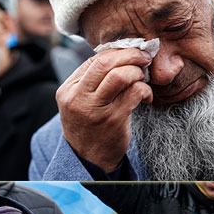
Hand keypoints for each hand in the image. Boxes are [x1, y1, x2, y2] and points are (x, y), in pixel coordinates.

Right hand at [55, 48, 153, 172]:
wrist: (88, 160)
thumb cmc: (88, 126)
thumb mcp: (79, 102)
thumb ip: (92, 80)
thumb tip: (119, 55)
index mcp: (68, 89)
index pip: (94, 60)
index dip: (118, 52)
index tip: (132, 53)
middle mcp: (78, 97)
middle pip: (106, 62)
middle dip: (130, 55)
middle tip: (144, 57)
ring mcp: (95, 109)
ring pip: (120, 75)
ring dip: (137, 72)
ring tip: (143, 78)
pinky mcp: (113, 120)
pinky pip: (134, 93)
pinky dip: (145, 90)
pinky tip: (145, 96)